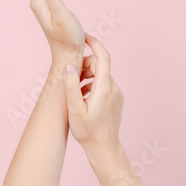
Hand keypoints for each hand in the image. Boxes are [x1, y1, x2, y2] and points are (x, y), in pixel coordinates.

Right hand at [62, 34, 123, 155]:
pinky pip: (104, 85)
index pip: (103, 57)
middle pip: (100, 66)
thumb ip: (71, 86)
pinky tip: (82, 97)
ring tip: (74, 90)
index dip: (94, 43)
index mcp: (104, 88)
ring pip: (101, 76)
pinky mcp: (116, 100)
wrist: (104, 148)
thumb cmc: (88, 132)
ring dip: (87, 76)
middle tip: (70, 74)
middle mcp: (113, 88)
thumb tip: (68, 66)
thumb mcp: (74, 109)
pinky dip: (92, 85)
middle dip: (85, 65)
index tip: (84, 37)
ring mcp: (116, 94)